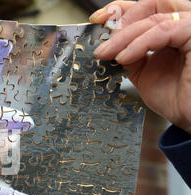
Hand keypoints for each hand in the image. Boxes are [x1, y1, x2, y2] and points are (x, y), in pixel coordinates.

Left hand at [90, 0, 190, 133]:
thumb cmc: (177, 100)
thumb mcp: (144, 72)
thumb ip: (131, 54)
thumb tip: (108, 45)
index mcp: (174, 30)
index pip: (149, 8)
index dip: (122, 10)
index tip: (98, 20)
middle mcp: (186, 24)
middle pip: (152, 6)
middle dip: (121, 21)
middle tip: (102, 41)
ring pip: (154, 20)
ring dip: (124, 37)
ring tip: (107, 54)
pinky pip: (165, 31)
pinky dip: (140, 43)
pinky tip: (123, 58)